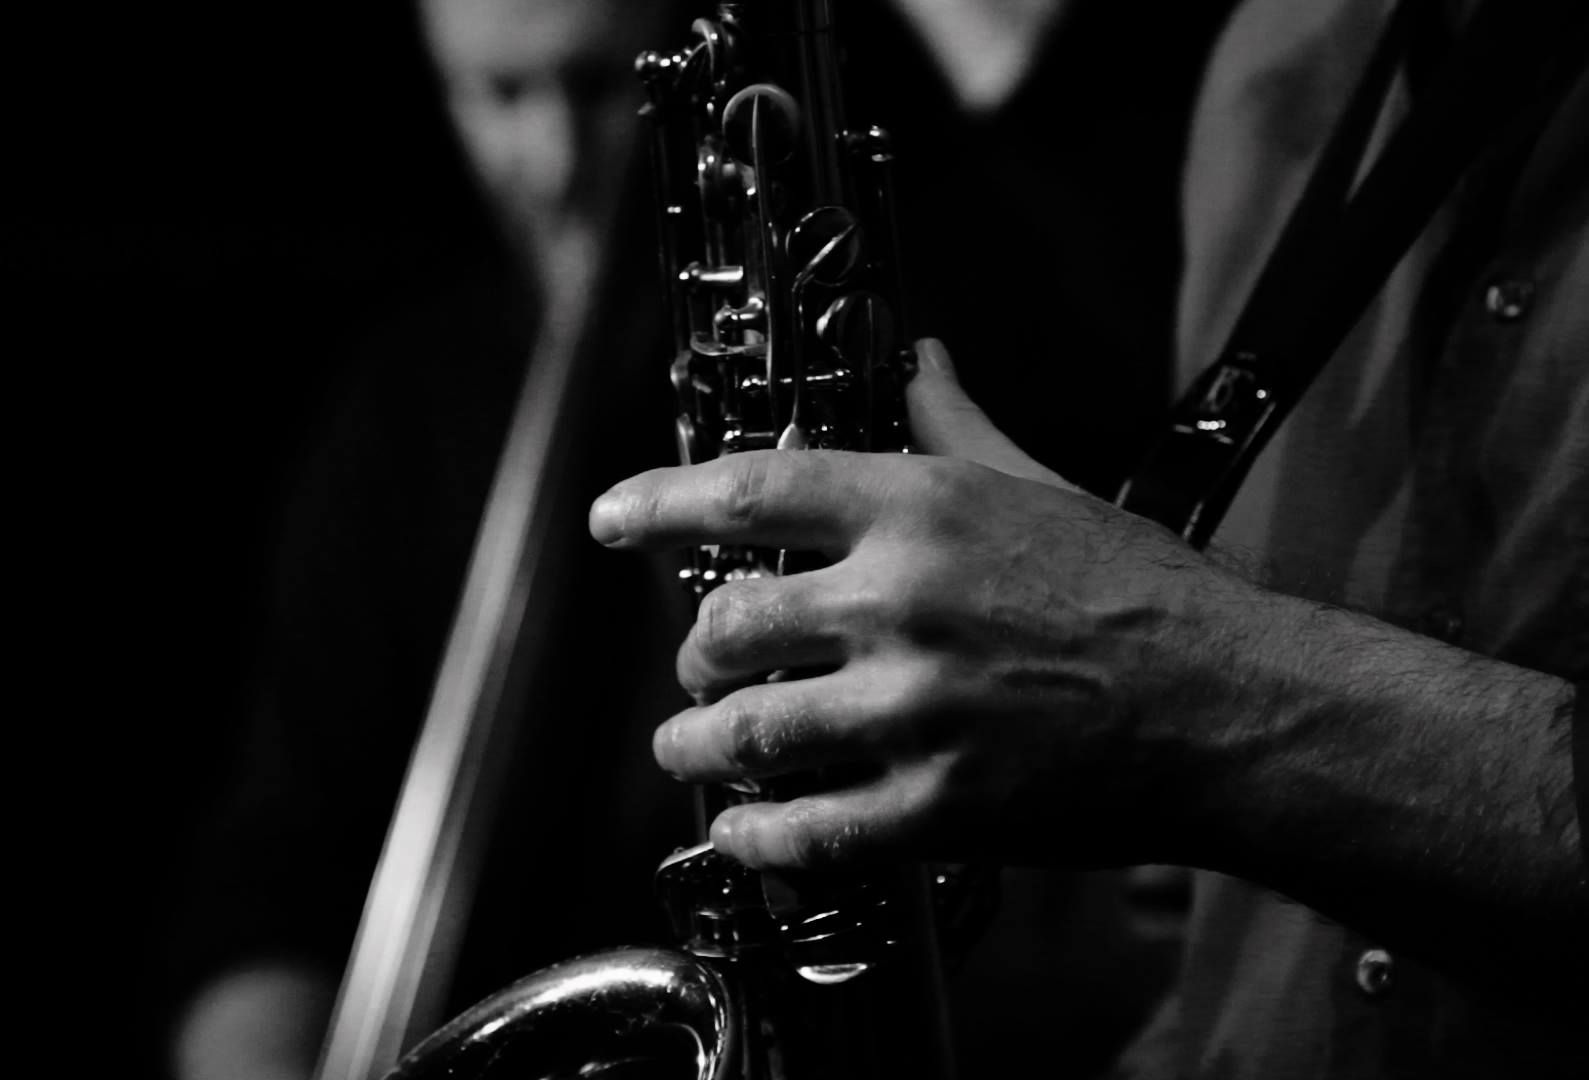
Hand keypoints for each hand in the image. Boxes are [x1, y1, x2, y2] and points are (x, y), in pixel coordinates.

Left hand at [590, 340, 1272, 871]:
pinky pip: (811, 834)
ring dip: (698, 749)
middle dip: (694, 655)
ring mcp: (916, 710)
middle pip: (729, 625)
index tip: (609, 521)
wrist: (1231, 705)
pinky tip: (742, 834)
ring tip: (687, 753)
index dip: (657, 502)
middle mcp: (901, 603)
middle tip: (697, 670)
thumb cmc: (1143, 589)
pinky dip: (758, 839)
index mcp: (920, 511)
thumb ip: (957, 423)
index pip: (748, 491)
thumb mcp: (1041, 483)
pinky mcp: (941, 806)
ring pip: (749, 733)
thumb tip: (921, 358)